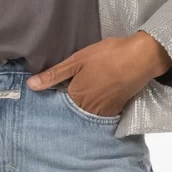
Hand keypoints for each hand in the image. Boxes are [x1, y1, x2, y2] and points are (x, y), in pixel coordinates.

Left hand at [27, 31, 171, 116]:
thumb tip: (31, 85)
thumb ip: (54, 75)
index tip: (48, 100)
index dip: (52, 102)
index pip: (57, 106)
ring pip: (85, 116)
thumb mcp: (77, 61)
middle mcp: (88, 109)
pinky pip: (100, 116)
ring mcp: (103, 112)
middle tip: (64, 101)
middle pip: (71, 113)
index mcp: (76, 97)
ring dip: (80, 112)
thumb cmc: (108, 55)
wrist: (141, 58)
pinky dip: (94, 111)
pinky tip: (94, 101)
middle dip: (65, 109)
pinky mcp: (116, 110)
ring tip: (79, 100)